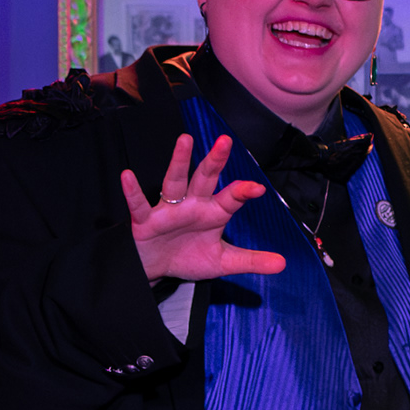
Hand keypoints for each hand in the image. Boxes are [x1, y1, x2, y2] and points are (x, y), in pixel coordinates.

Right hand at [121, 134, 283, 285]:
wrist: (156, 268)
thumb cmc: (188, 257)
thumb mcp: (222, 262)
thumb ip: (251, 261)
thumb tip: (282, 264)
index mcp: (213, 212)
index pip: (231, 198)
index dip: (243, 192)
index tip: (257, 188)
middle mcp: (192, 205)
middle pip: (205, 179)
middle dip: (214, 161)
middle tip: (225, 141)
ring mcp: (168, 210)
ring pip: (175, 182)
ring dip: (179, 161)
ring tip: (185, 140)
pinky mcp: (145, 220)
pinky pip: (139, 204)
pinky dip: (132, 191)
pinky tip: (127, 176)